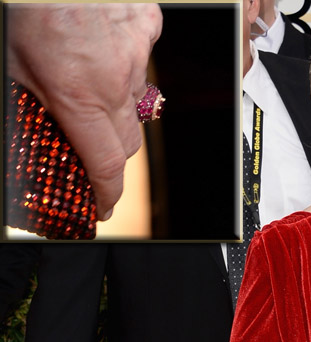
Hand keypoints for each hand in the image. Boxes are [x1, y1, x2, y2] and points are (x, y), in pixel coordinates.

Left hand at [6, 3, 162, 219]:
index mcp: (79, 93)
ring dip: (114, 101)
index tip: (103, 203)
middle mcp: (115, 79)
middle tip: (92, 147)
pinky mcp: (147, 27)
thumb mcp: (13, 65)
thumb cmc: (27, 3)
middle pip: (129, 141)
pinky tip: (102, 44)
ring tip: (86, 73)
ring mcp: (137, 52)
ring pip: (134, 100)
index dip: (107, 193)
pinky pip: (142, 60)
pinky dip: (124, 63)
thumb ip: (33, 108)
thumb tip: (41, 140)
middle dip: (112, 152)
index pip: (108, 165)